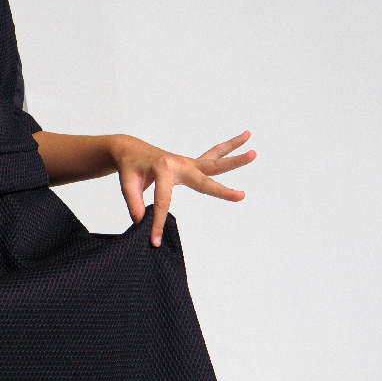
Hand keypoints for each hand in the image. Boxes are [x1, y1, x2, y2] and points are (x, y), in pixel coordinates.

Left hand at [114, 131, 255, 246]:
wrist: (130, 150)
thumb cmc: (129, 167)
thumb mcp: (126, 183)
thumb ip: (134, 201)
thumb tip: (142, 221)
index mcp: (163, 168)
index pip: (164, 201)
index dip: (158, 223)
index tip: (155, 241)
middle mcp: (179, 163)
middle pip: (205, 178)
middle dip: (222, 191)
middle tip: (242, 196)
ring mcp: (187, 163)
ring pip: (215, 160)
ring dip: (235, 157)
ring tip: (255, 152)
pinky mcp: (191, 164)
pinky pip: (212, 155)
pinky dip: (228, 148)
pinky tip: (245, 138)